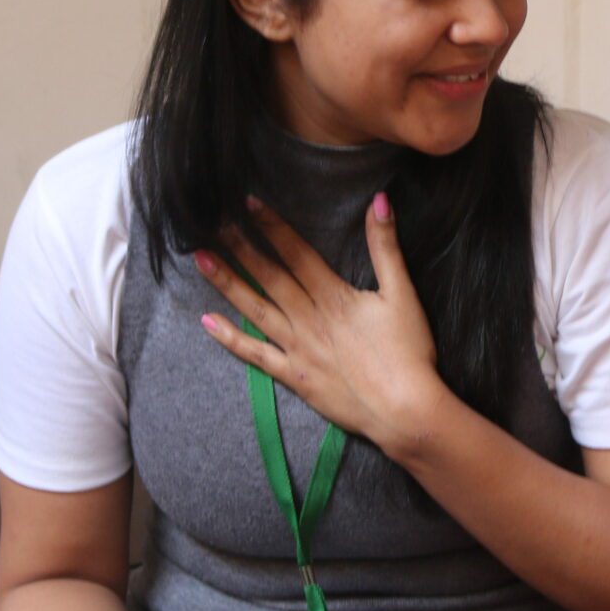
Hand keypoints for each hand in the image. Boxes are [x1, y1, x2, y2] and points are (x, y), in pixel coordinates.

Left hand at [195, 193, 450, 457]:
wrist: (404, 410)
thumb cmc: (408, 352)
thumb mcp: (403, 293)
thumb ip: (386, 247)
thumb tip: (378, 200)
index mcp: (333, 296)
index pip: (296, 252)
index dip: (271, 226)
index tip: (246, 202)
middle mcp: (308, 318)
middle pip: (269, 276)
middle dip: (240, 246)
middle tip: (212, 222)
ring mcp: (296, 348)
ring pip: (255, 309)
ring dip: (227, 282)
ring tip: (201, 258)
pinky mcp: (293, 376)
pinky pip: (256, 355)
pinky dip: (230, 339)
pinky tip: (207, 323)